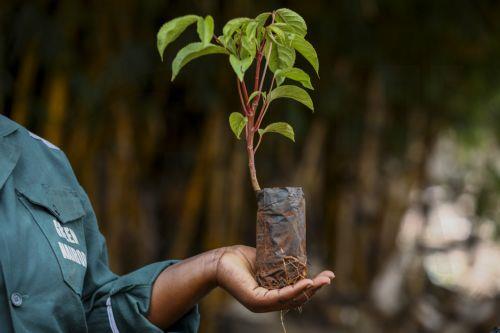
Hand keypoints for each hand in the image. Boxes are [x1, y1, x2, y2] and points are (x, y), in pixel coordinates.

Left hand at [216, 245, 334, 312]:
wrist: (220, 260)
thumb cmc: (240, 260)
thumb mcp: (267, 262)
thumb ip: (282, 264)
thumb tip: (300, 255)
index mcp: (272, 295)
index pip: (297, 294)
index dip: (313, 286)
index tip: (328, 275)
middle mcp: (268, 303)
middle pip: (298, 299)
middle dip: (316, 288)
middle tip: (330, 277)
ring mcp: (262, 304)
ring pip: (291, 300)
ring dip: (309, 290)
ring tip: (322, 280)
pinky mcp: (255, 300)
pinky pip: (279, 297)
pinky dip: (294, 290)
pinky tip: (306, 282)